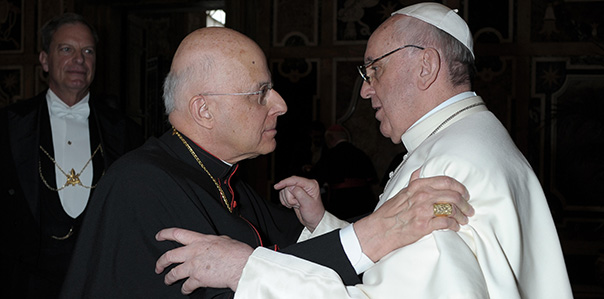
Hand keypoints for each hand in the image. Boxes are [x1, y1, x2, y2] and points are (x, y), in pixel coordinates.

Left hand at [155, 228, 252, 293]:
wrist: (242, 265)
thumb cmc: (236, 252)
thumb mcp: (223, 239)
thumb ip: (212, 242)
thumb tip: (211, 243)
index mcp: (200, 240)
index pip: (177, 233)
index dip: (165, 234)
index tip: (159, 236)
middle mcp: (194, 252)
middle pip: (169, 256)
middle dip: (161, 262)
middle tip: (158, 266)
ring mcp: (194, 266)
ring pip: (174, 273)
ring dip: (169, 278)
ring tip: (167, 280)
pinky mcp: (198, 278)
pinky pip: (186, 285)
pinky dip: (185, 289)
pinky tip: (185, 290)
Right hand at [274, 176, 324, 231]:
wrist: (313, 220)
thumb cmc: (314, 213)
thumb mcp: (307, 203)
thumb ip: (299, 193)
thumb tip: (291, 187)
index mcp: (311, 185)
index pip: (295, 180)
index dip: (285, 182)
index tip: (277, 186)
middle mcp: (304, 185)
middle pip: (288, 186)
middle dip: (289, 197)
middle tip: (297, 204)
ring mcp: (298, 189)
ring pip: (285, 191)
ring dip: (288, 200)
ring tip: (296, 205)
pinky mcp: (293, 194)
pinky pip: (283, 194)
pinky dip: (285, 201)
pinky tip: (292, 205)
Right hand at [354, 168, 473, 261]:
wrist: (380, 230)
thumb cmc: (390, 213)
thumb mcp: (401, 191)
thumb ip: (413, 181)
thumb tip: (421, 170)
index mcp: (418, 185)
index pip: (446, 181)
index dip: (460, 188)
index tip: (465, 194)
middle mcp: (423, 195)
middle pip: (453, 195)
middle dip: (465, 203)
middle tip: (468, 209)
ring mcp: (424, 210)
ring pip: (452, 209)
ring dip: (461, 216)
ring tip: (464, 220)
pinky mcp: (425, 225)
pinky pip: (446, 222)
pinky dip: (454, 225)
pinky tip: (455, 227)